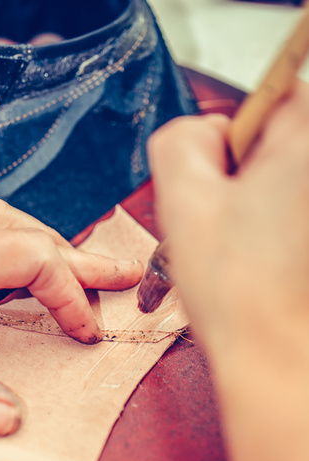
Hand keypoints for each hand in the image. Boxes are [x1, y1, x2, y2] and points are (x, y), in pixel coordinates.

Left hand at [0, 197, 141, 433]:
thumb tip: (10, 417)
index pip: (32, 258)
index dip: (70, 293)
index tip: (87, 332)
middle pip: (25, 229)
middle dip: (76, 254)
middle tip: (117, 274)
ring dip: (43, 240)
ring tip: (73, 263)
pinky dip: (7, 240)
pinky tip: (1, 259)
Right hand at [148, 81, 308, 369]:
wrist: (270, 350)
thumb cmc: (238, 289)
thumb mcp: (184, 198)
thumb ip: (180, 140)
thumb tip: (200, 135)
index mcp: (305, 145)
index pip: (270, 93)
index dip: (231, 128)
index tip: (219, 171)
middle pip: (275, 138)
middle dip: (238, 168)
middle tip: (220, 215)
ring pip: (278, 178)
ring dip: (249, 200)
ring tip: (235, 242)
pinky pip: (285, 208)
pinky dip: (264, 223)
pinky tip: (250, 255)